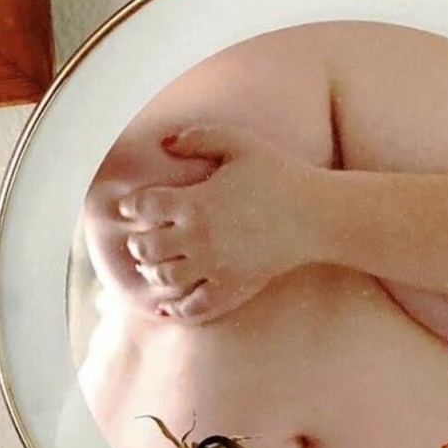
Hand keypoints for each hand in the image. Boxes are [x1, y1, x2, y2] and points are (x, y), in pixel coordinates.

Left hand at [120, 124, 322, 321]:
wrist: (316, 215)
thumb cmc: (280, 174)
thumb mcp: (239, 143)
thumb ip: (198, 138)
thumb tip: (165, 142)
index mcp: (195, 202)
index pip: (143, 207)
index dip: (131, 206)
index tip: (133, 207)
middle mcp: (199, 238)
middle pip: (147, 247)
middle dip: (139, 242)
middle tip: (143, 239)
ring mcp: (214, 267)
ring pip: (165, 277)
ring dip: (154, 271)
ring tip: (156, 265)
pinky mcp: (233, 288)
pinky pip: (195, 308)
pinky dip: (177, 310)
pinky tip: (170, 306)